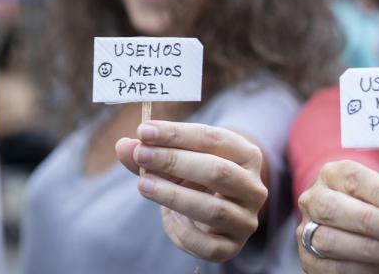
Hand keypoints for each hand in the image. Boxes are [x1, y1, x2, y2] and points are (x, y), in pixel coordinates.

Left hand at [115, 121, 267, 262]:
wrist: (212, 212)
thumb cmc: (193, 176)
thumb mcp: (173, 159)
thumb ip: (149, 152)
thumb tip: (124, 147)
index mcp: (246, 155)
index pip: (212, 138)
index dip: (176, 134)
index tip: (143, 131)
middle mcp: (253, 187)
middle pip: (217, 171)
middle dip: (174, 162)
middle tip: (141, 155)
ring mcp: (246, 219)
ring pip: (213, 209)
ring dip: (173, 195)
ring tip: (143, 185)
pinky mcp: (233, 247)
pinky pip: (208, 245)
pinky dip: (183, 232)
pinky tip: (167, 218)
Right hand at [296, 160, 378, 272]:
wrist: (371, 249)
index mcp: (334, 175)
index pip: (352, 177)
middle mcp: (314, 199)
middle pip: (331, 206)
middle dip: (370, 221)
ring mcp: (307, 230)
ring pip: (329, 239)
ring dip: (370, 249)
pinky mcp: (310, 260)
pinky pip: (331, 267)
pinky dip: (364, 269)